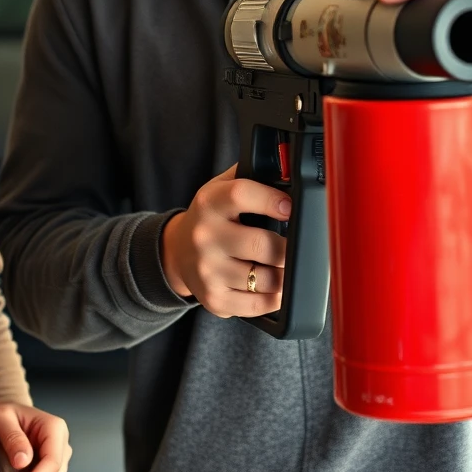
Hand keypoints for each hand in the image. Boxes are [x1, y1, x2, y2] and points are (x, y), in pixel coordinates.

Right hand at [161, 164, 289, 318]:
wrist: (177, 251)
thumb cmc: (210, 218)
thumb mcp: (219, 188)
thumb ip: (249, 175)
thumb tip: (287, 167)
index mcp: (209, 202)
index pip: (241, 194)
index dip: (271, 199)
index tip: (289, 207)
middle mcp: (205, 236)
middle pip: (262, 245)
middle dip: (287, 247)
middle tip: (293, 246)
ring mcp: (208, 271)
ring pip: (267, 279)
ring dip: (284, 275)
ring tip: (283, 266)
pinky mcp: (214, 299)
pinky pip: (259, 305)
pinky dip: (275, 298)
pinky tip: (273, 286)